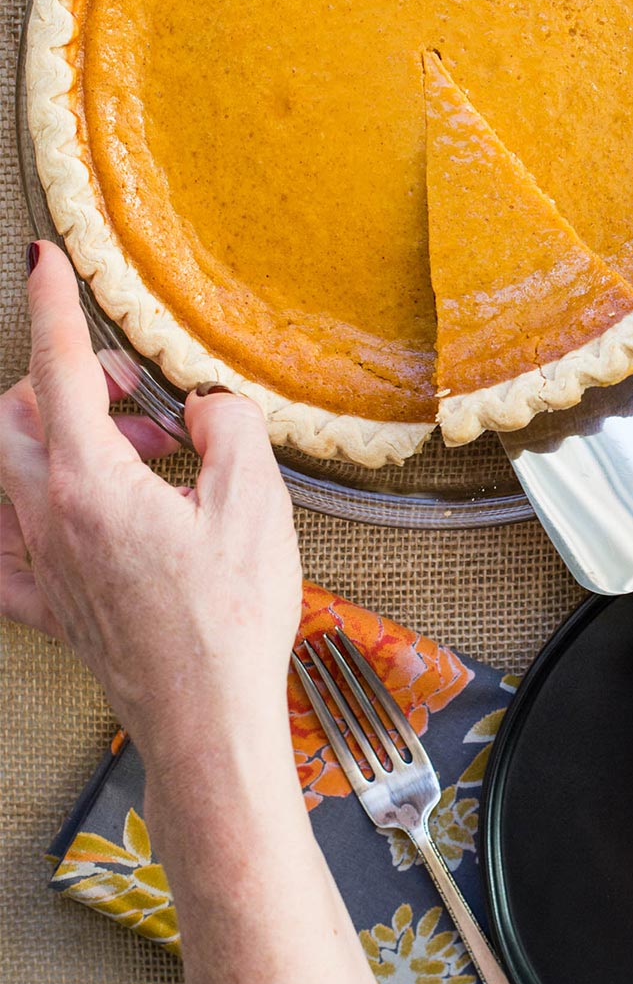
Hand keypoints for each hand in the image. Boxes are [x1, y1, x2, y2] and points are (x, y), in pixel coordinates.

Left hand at [0, 243, 301, 791]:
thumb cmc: (230, 622)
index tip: (45, 260)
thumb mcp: (256, 502)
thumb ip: (228, 426)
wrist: (208, 722)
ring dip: (63, 441)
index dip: (53, 305)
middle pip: (15, 416)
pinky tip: (54, 521)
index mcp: (90, 483)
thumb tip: (205, 407)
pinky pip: (5, 553)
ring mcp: (42, 566)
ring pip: (12, 473)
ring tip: (144, 457)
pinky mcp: (51, 607)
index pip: (54, 369)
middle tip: (129, 389)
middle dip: (64, 382)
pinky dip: (18, 521)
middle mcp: (48, 519)